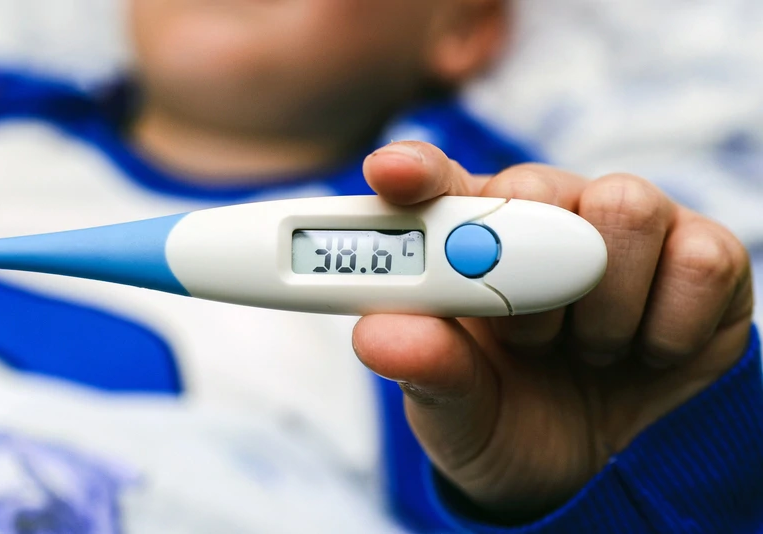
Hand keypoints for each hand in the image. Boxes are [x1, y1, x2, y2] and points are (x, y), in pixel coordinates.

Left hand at [352, 141, 753, 521]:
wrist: (595, 476)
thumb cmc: (508, 422)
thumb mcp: (456, 411)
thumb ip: (425, 369)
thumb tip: (376, 335)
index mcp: (470, 244)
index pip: (437, 182)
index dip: (416, 172)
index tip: (391, 175)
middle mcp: (548, 217)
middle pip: (538, 185)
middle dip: (526, 273)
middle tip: (525, 339)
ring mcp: (628, 233)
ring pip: (625, 208)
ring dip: (602, 303)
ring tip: (587, 352)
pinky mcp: (702, 259)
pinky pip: (700, 259)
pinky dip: (668, 325)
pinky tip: (646, 353)